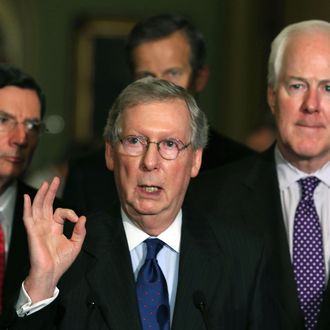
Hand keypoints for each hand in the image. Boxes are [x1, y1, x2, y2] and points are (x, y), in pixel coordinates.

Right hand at [23, 177, 85, 302]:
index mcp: (55, 228)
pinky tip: (27, 198)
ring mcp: (38, 229)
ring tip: (46, 183)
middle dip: (51, 191)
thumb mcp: (76, 244)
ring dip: (42, 195)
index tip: (76, 219)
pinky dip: (27, 207)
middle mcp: (46, 226)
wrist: (51, 274)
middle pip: (47, 204)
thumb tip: (83, 218)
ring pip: (38, 207)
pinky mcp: (33, 233)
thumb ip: (80, 231)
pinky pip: (28, 218)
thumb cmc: (61, 262)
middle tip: (55, 179)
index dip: (70, 212)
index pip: (61, 212)